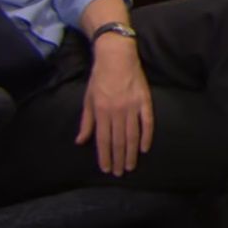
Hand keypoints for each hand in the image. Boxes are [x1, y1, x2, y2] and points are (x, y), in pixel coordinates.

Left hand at [76, 38, 153, 174]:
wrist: (117, 55)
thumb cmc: (100, 77)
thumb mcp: (88, 99)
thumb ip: (86, 121)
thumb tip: (80, 141)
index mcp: (101, 111)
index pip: (103, 140)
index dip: (105, 156)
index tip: (106, 169)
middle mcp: (117, 111)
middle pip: (118, 141)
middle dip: (118, 159)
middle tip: (119, 173)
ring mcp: (132, 106)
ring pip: (132, 135)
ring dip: (131, 153)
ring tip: (130, 166)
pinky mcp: (145, 101)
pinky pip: (147, 122)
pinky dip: (146, 136)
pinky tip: (144, 148)